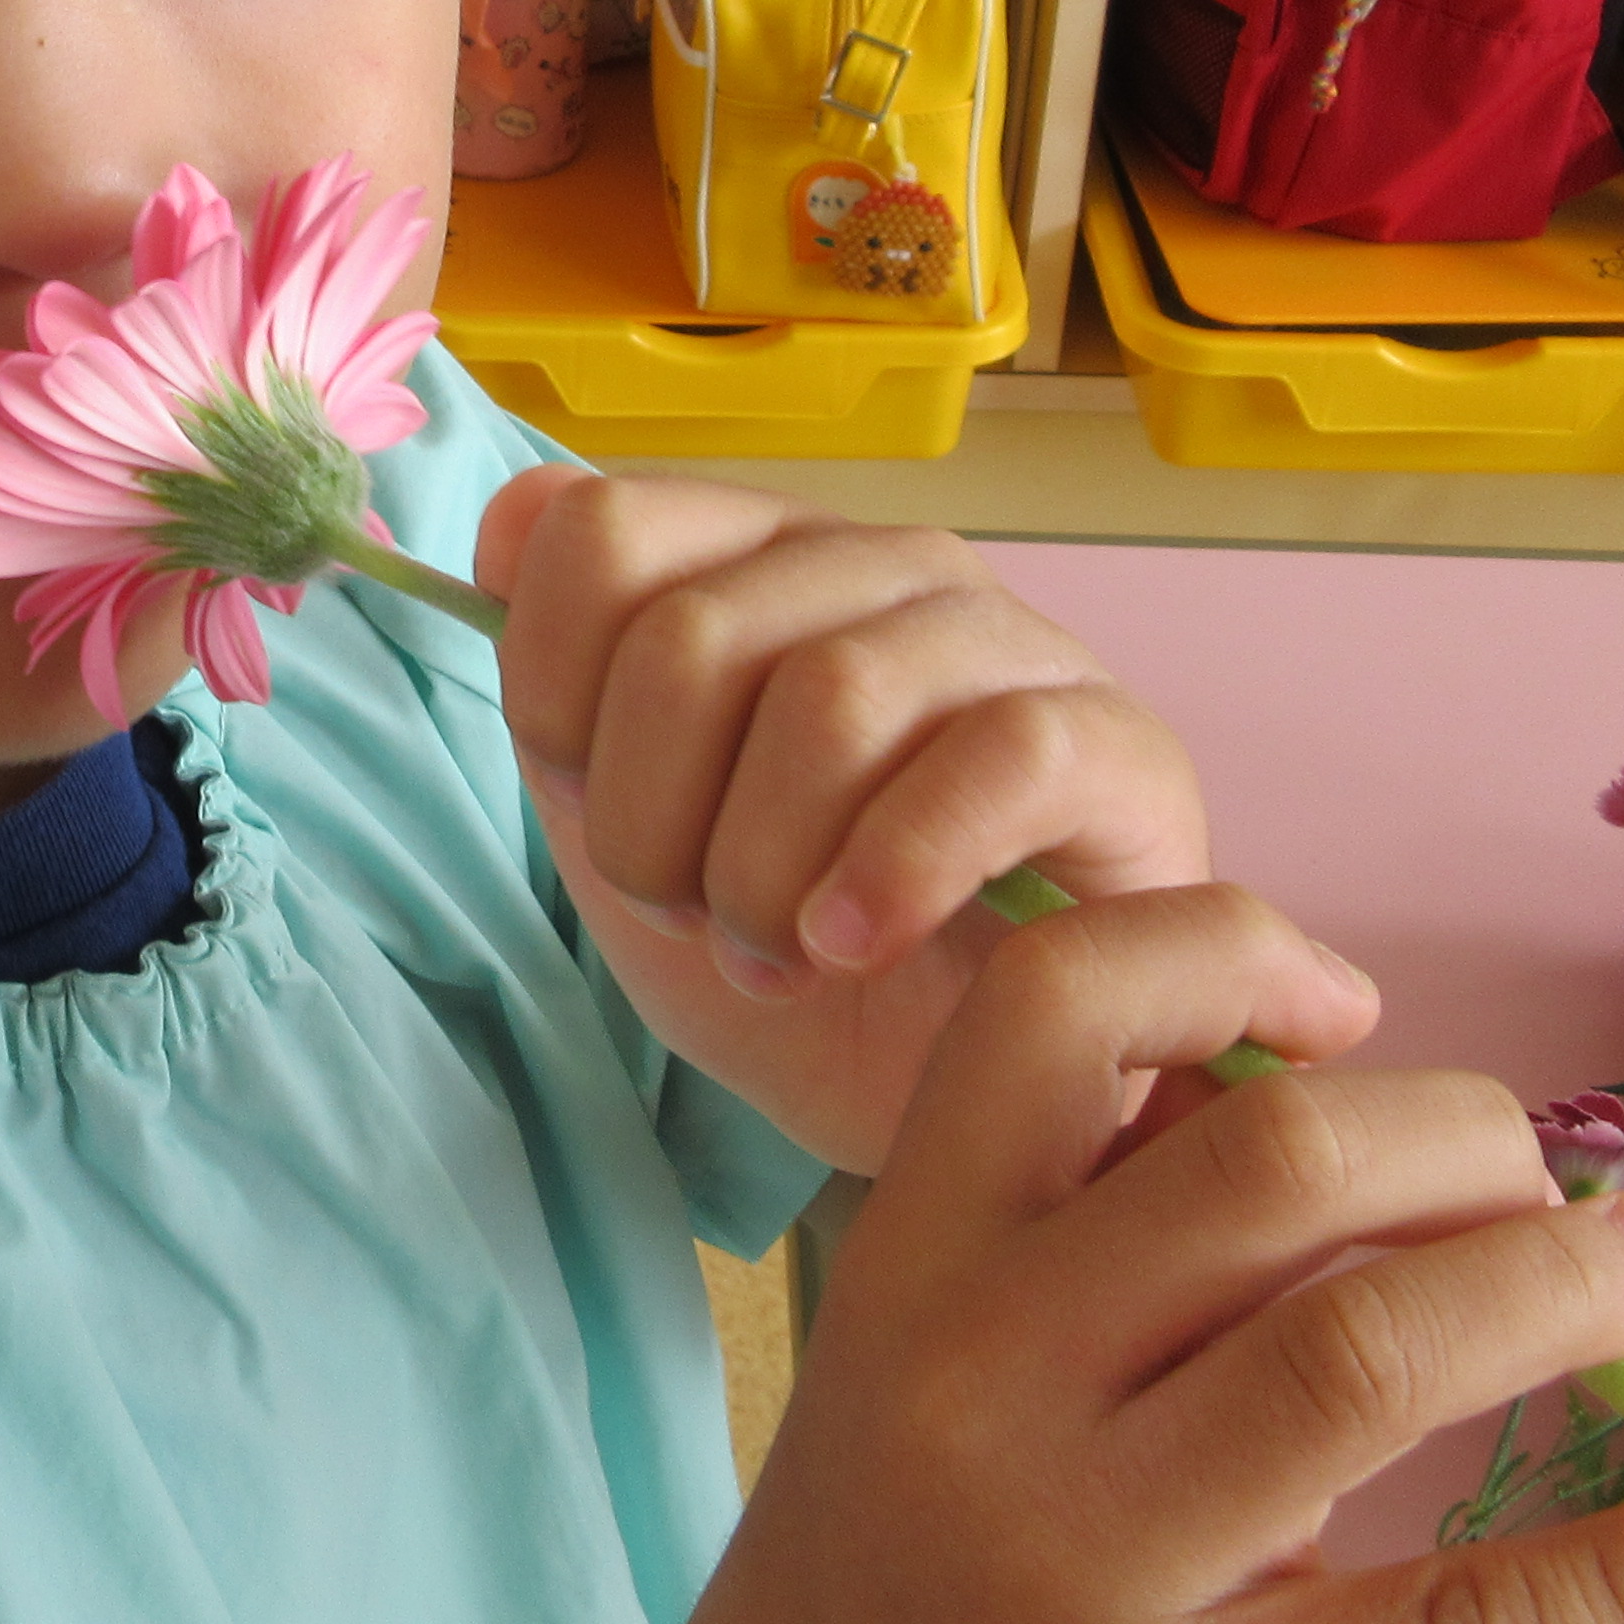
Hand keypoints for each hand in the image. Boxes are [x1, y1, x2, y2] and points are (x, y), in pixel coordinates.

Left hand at [472, 467, 1205, 1172]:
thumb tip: (509, 524)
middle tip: (696, 919)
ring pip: (833, 697)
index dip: (555, 698)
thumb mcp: (628, 827)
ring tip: (776, 957)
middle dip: (652, 822)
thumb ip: (556, 677)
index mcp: (754, 557)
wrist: (954, 1100)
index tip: (590, 812)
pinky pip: (997, 759)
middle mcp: (879, 566)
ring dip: (764, 869)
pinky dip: (898, 867)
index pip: (600, 535)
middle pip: (693, 637)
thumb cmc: (793, 949)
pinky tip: (856, 946)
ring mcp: (1008, 642)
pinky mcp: (1114, 745)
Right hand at [573, 892, 1623, 1623]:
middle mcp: (979, 1385)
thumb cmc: (885, 1594)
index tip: (1353, 1018)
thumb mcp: (917, 1367)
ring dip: (1566, 1290)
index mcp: (913, 1261)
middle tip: (1562, 1199)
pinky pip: (1451, 1623)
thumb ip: (1083, 1229)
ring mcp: (1079, 1570)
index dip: (1235, 957)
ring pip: (1369, 1349)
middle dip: (1474, 1144)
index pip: (1057, 1002)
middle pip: (1275, 1161)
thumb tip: (1334, 1089)